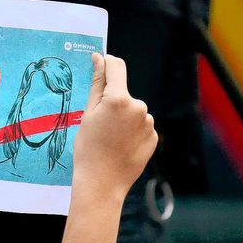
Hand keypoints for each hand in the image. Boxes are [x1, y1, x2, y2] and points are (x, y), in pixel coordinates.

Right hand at [71, 53, 156, 204]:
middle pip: (124, 92)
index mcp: (119, 99)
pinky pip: (141, 125)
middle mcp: (138, 107)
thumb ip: (97, 82)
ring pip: (133, 110)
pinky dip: (132, 131)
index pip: (116, 66)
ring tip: (111, 138)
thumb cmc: (89, 148)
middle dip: (113, 100)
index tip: (100, 68)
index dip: (107, 64)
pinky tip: (121, 145)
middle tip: (99, 123)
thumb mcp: (88, 113)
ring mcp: (148, 123)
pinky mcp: (154, 137)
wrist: (102, 184)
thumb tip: (99, 58)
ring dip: (124, 117)